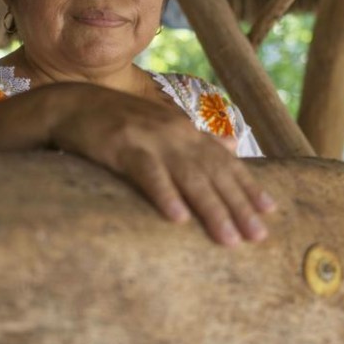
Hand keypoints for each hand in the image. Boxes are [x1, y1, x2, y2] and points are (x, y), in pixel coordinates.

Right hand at [46, 83, 275, 245]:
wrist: (73, 104)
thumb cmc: (121, 123)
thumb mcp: (164, 128)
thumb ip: (197, 141)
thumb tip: (231, 147)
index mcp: (187, 133)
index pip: (226, 163)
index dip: (248, 186)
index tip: (270, 211)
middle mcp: (177, 135)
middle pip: (214, 174)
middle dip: (239, 206)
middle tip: (257, 237)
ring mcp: (151, 140)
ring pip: (189, 177)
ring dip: (211, 209)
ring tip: (228, 238)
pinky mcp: (123, 147)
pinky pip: (148, 174)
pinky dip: (165, 195)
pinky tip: (178, 217)